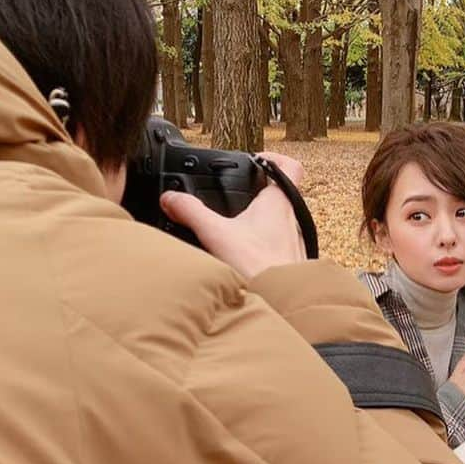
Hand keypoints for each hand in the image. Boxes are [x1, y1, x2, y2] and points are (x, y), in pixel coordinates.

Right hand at [160, 152, 307, 277]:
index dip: (275, 159)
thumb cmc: (260, 268)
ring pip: (279, 222)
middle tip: (237, 196)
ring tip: (235, 227)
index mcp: (278, 204)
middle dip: (257, 194)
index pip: (290, 167)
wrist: (284, 304)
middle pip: (280, 195)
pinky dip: (261, 245)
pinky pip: (277, 246)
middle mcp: (292, 220)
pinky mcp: (291, 263)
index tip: (256, 161)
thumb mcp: (217, 235)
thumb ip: (191, 212)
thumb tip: (171, 199)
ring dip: (259, 221)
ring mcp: (294, 242)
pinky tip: (243, 256)